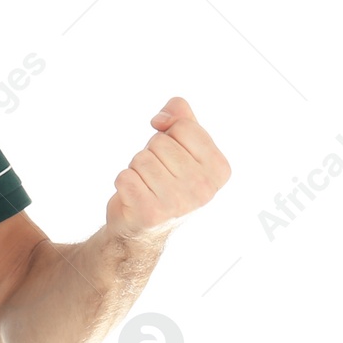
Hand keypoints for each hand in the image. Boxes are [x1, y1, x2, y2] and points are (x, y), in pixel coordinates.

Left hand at [106, 96, 230, 242]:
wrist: (142, 225)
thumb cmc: (163, 178)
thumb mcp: (181, 145)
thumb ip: (182, 117)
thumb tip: (163, 118)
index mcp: (219, 169)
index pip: (183, 126)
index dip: (168, 134)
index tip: (171, 155)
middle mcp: (204, 188)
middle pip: (159, 142)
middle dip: (150, 153)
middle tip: (156, 175)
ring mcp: (179, 203)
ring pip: (140, 159)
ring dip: (136, 169)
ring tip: (146, 185)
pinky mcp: (150, 213)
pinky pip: (125, 177)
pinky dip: (123, 182)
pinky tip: (134, 197)